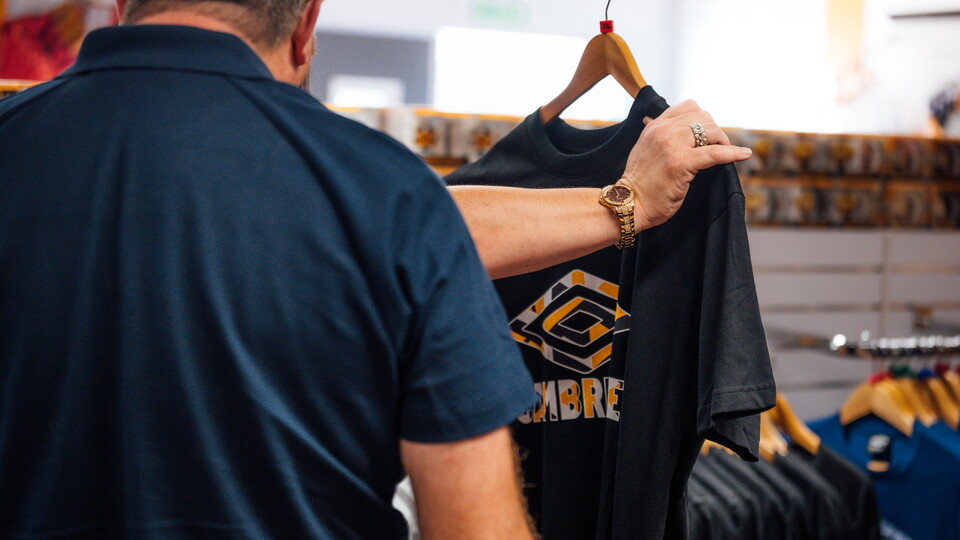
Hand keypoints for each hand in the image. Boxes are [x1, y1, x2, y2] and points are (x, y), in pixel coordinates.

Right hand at [618, 100, 751, 229]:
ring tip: (725, 153)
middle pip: (703, 116)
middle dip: (714, 131)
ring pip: (710, 130)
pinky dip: (733, 152)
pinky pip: (715, 152)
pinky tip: (744, 155)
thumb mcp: (646, 150)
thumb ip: (660, 137)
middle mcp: (663, 130)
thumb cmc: (640, 183)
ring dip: (722, 141)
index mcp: (654, 126)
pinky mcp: (681, 163)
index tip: (706, 135)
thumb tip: (678, 132)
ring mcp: (671, 145)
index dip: (703, 119)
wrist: (629, 203)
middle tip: (717, 147)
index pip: (688, 107)